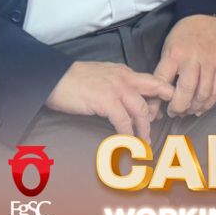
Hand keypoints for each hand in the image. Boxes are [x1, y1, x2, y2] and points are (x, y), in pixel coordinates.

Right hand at [45, 61, 175, 136]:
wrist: (53, 77)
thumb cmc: (74, 79)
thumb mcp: (102, 75)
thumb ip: (118, 83)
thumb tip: (129, 99)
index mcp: (124, 71)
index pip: (151, 80)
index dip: (161, 94)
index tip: (162, 109)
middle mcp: (124, 78)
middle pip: (154, 90)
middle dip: (161, 108)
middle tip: (161, 125)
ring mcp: (116, 89)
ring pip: (141, 110)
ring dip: (144, 129)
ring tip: (144, 142)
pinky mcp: (106, 101)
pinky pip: (123, 121)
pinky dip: (128, 134)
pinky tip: (128, 143)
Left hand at [153, 14, 215, 115]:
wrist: (210, 17)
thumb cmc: (184, 33)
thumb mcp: (168, 47)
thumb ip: (164, 70)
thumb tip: (159, 95)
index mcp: (174, 55)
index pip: (162, 82)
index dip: (158, 100)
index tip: (155, 109)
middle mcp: (192, 61)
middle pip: (185, 92)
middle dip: (178, 108)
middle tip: (173, 112)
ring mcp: (210, 64)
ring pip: (202, 95)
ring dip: (193, 108)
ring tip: (187, 111)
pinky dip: (208, 103)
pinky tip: (201, 108)